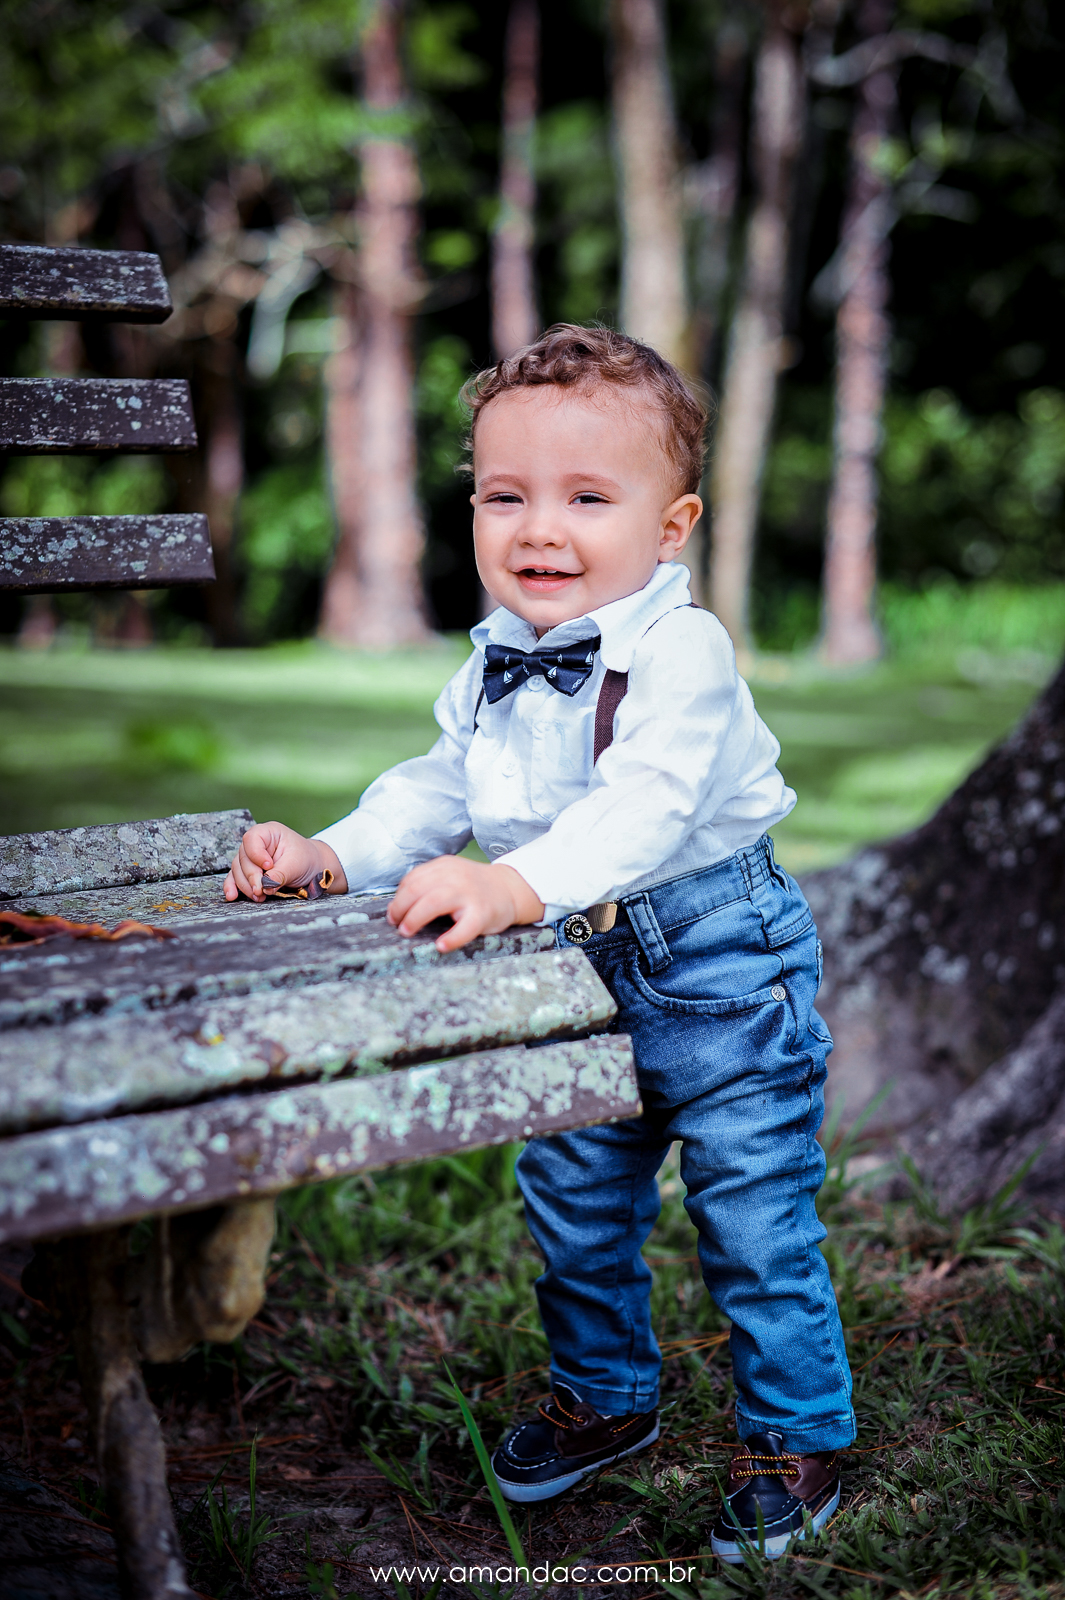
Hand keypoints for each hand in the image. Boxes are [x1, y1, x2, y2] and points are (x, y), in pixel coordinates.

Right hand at [224, 821, 346, 902]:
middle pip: (243, 857)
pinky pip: (235, 877)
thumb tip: (265, 886)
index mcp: (269, 832)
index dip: (256, 854)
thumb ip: (280, 874)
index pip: (252, 838)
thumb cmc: (305, 859)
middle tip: (261, 890)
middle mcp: (257, 843)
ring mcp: (250, 857)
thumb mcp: (296, 865)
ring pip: (238, 869)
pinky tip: (232, 896)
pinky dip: (233, 887)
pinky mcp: (248, 870)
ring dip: (246, 885)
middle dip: (251, 876)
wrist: (311, 868)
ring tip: (259, 896)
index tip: (268, 866)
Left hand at [387, 856, 544, 951]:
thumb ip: (429, 883)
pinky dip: (451, 938)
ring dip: (415, 919)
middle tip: (398, 925)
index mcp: (444, 866)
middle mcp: (454, 876)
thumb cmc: (475, 887)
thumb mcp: (451, 875)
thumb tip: (399, 907)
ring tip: (408, 932)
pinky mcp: (482, 913)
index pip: (412, 879)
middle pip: (417, 890)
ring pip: (433, 903)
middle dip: (401, 909)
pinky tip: (441, 946)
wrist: (510, 889)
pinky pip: (464, 928)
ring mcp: (468, 894)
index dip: (398, 898)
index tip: (394, 913)